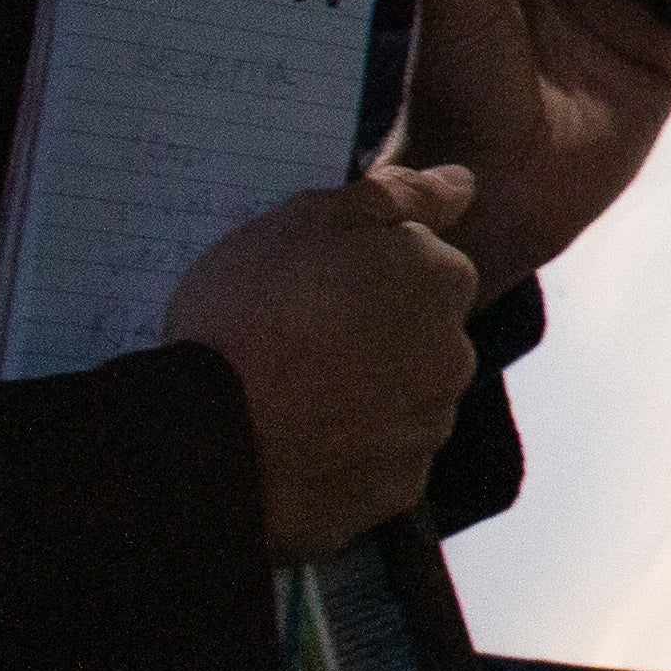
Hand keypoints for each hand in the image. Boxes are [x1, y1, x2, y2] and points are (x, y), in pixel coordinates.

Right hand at [165, 164, 481, 560]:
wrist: (209, 443)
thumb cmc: (251, 318)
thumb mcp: (307, 222)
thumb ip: (396, 195)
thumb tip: (461, 183)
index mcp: (442, 281)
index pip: (422, 260)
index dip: (363, 268)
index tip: (309, 284)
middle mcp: (455, 355)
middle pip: (416, 329)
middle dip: (369, 329)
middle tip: (289, 337)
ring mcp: (428, 427)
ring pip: (401, 395)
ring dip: (359, 391)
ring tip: (282, 394)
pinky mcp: (397, 488)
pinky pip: (376, 457)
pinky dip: (345, 450)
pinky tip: (292, 442)